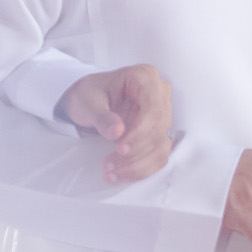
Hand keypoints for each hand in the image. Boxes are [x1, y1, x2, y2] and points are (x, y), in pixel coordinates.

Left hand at [57, 64, 173, 182]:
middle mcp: (160, 94)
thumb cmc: (90, 95)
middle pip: (159, 129)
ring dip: (138, 164)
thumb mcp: (88, 102)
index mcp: (145, 77)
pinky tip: (122, 174)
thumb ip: (102, 116)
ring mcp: (163, 114)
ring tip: (111, 172)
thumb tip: (117, 132)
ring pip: (161, 145)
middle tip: (109, 163)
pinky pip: (159, 154)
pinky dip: (142, 168)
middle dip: (136, 151)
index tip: (120, 148)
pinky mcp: (159, 132)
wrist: (90, 101)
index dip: (140, 132)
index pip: (154, 108)